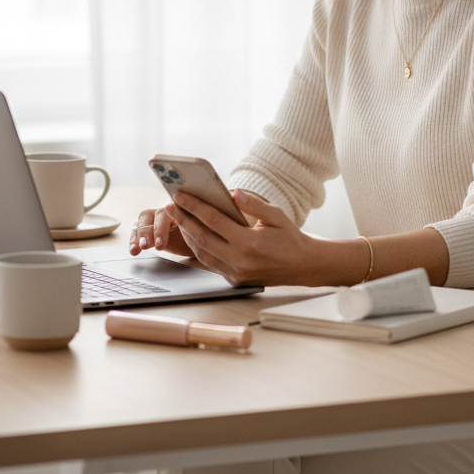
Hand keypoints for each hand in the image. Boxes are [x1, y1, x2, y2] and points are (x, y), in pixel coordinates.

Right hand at [128, 203, 193, 257]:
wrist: (199, 240)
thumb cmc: (198, 235)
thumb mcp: (196, 234)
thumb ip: (192, 230)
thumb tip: (191, 230)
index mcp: (177, 208)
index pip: (164, 214)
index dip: (160, 229)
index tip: (160, 245)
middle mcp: (164, 210)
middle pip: (149, 215)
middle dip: (146, 232)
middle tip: (145, 245)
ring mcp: (154, 219)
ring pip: (140, 223)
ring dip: (137, 237)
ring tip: (136, 250)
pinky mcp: (147, 229)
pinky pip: (137, 232)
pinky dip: (134, 241)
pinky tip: (133, 250)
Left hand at [165, 189, 320, 285]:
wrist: (303, 266)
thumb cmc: (290, 238)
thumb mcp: (277, 215)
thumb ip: (254, 204)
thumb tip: (233, 193)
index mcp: (249, 243)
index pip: (214, 221)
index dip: (194, 207)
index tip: (180, 195)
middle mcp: (239, 261)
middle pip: (202, 238)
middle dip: (183, 220)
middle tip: (170, 205)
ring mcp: (235, 273)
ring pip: (202, 253)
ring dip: (187, 235)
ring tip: (178, 218)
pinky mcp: (234, 280)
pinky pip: (210, 264)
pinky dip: (199, 249)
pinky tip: (193, 235)